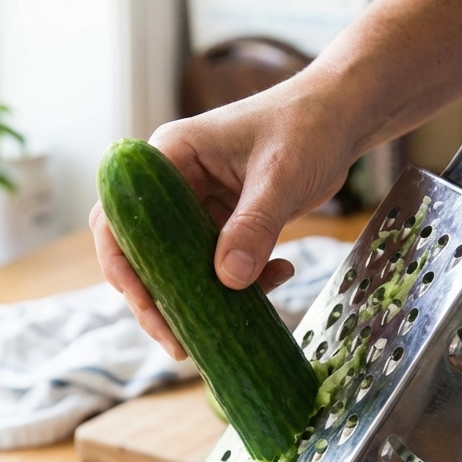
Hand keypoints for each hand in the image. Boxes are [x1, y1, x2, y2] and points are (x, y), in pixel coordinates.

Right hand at [90, 69, 357, 357]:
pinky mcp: (224, 222)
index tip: (146, 306)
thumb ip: (254, 225)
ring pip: (179, 264)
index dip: (123, 265)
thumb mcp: (280, 176)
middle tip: (177, 343)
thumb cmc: (307, 126)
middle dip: (157, 298)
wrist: (342, 117)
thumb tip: (228, 279)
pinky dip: (240, 282)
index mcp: (170, 156)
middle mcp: (174, 182)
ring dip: (201, 297)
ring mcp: (197, 204)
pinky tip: (279, 275)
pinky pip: (217, 263)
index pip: (120, 215)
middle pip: (141, 249)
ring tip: (227, 327)